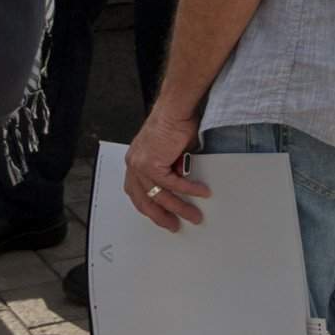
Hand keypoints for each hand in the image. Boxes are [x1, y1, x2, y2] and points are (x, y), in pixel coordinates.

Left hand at [121, 108, 209, 232]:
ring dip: (179, 208)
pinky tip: (201, 192)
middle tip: (174, 226)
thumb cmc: (174, 122)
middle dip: (160, 216)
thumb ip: (169, 167)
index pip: (136, 192)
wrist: (175, 108)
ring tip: (194, 215)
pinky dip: (189, 190)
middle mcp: (133, 165)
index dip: (147, 206)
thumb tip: (180, 180)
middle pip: (145, 200)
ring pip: (160, 196)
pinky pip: (173, 184)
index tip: (159, 215)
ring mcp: (140, 166)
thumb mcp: (169, 151)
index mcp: (134, 161)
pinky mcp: (152, 164)